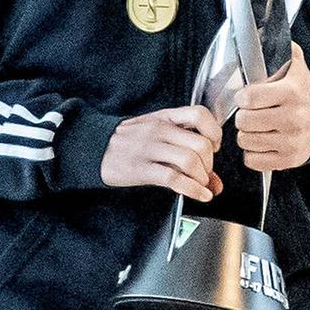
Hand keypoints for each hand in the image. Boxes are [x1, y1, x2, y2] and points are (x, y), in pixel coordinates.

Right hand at [99, 106, 224, 200]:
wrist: (93, 148)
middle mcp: (159, 130)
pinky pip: (174, 178)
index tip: (214, 147)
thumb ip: (186, 153)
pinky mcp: (140, 168)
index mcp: (165, 118)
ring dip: (202, 178)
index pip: (200, 114)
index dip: (214, 133)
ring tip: (199, 184)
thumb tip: (217, 183)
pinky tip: (200, 195)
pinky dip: (193, 190)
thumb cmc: (128, 142)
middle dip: (210, 164)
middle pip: (201, 143)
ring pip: (190, 160)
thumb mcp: (156, 137)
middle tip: (205, 173)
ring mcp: (149, 149)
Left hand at [235, 45, 309, 171]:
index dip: (242, 97)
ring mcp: (292, 142)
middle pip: (244, 122)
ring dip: (247, 134)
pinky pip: (252, 160)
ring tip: (257, 127)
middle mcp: (294, 118)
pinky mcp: (289, 160)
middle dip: (243, 116)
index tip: (246, 97)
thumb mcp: (295, 68)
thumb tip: (263, 31)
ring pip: (245, 141)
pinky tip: (262, 141)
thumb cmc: (300, 95)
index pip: (249, 98)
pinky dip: (252, 153)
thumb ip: (281, 50)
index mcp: (293, 93)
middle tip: (251, 113)